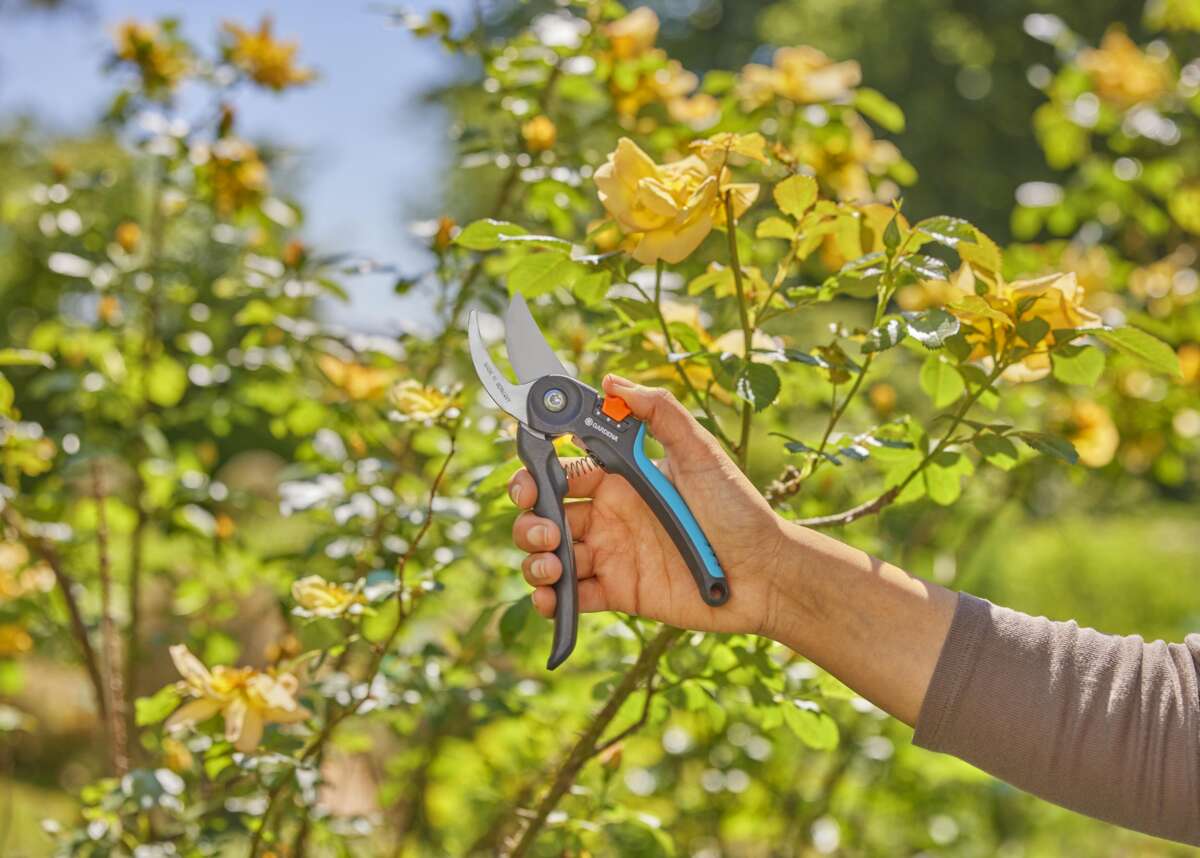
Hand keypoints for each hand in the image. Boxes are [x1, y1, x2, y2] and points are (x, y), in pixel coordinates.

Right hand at [510, 375, 786, 635]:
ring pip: (551, 555)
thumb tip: (613, 381)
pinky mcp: (618, 592)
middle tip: (544, 528)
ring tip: (553, 563)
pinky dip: (551, 599)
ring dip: (535, 558)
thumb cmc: (738, 510)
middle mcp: (609, 516)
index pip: (562, 470)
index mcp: (622, 480)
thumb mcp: (701, 454)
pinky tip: (552, 596)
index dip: (535, 473)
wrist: (765, 573)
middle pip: (546, 512)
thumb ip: (660, 413)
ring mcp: (611, 555)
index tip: (527, 479)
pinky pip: (572, 596)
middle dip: (529, 517)